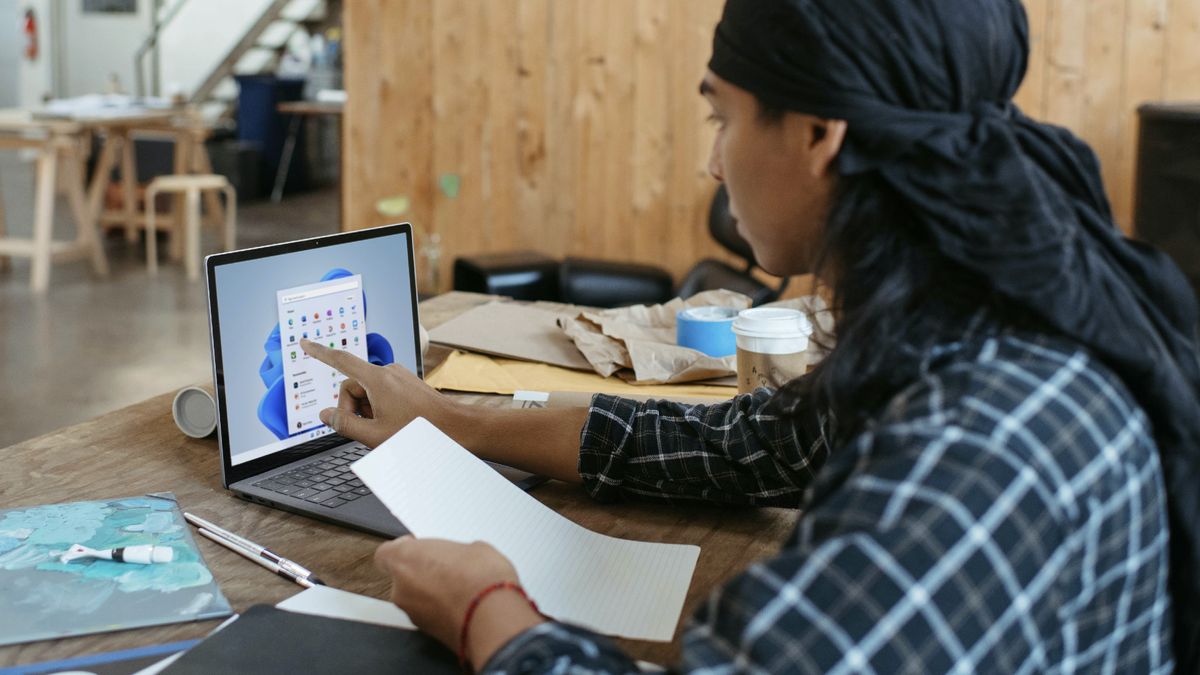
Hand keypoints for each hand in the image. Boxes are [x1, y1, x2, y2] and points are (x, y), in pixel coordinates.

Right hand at [299, 339, 458, 446]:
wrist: (456, 428)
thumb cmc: (420, 432)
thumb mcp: (375, 435)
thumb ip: (345, 425)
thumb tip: (326, 416)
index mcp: (377, 379)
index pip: (340, 360)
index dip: (319, 352)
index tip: (305, 343)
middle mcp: (387, 372)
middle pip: (352, 386)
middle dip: (351, 409)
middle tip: (364, 431)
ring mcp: (398, 377)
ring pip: (367, 393)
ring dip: (367, 411)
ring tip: (384, 430)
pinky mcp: (406, 384)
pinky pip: (382, 393)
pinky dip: (379, 409)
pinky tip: (393, 425)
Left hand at [375, 537, 544, 666]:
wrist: (492, 617)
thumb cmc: (480, 578)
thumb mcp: (473, 548)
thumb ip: (453, 553)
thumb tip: (459, 560)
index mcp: (404, 559)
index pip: (386, 553)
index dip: (404, 550)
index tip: (419, 547)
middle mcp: (401, 588)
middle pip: (402, 577)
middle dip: (422, 573)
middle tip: (447, 568)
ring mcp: (412, 614)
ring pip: (415, 598)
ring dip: (431, 593)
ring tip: (460, 588)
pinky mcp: (426, 632)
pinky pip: (428, 615)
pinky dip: (440, 610)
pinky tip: (463, 604)